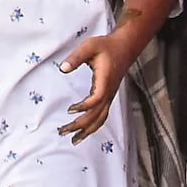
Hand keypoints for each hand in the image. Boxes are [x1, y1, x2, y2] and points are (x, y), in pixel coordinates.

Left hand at [57, 30, 138, 144]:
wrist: (124, 48)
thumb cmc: (106, 46)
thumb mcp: (89, 46)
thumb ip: (76, 57)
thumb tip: (62, 69)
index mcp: (105, 81)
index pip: (96, 100)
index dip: (84, 107)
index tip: (70, 110)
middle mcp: (109, 93)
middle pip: (96, 115)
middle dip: (80, 125)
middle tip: (62, 131)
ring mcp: (110, 97)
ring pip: (100, 119)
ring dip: (87, 131)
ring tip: (73, 140)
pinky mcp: (108, 98)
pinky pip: (102, 116)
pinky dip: (93, 126)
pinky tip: (84, 132)